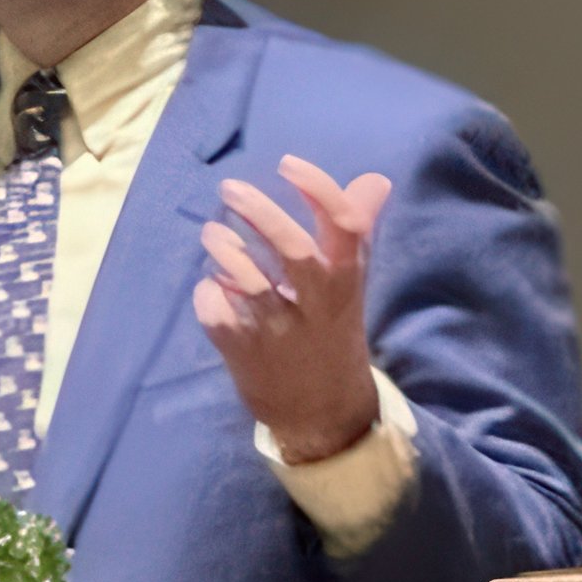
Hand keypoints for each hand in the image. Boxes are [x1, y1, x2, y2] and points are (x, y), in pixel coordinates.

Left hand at [194, 154, 392, 464]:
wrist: (323, 416)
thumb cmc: (333, 338)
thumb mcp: (351, 287)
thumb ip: (353, 234)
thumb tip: (373, 180)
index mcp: (345, 283)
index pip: (345, 226)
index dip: (318, 189)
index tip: (289, 164)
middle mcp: (315, 306)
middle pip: (293, 250)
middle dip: (260, 213)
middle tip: (230, 189)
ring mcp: (279, 333)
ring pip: (249, 283)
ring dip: (226, 251)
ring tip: (212, 233)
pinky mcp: (245, 356)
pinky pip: (218, 318)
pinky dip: (209, 296)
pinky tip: (210, 287)